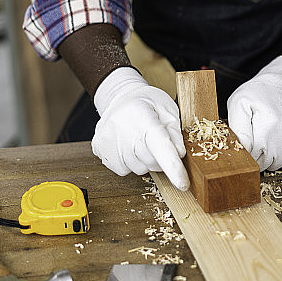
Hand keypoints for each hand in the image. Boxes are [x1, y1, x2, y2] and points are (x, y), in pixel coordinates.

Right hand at [92, 67, 188, 189]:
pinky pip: (122, 169)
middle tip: (156, 142)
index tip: (182, 184)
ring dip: (144, 160)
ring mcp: (107, 139)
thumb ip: (175, 133)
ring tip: (140, 140)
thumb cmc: (148, 103)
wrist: (121, 96)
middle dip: (160, 158)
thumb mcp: (169, 111)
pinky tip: (129, 146)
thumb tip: (178, 154)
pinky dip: (130, 162)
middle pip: (151, 162)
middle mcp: (122, 127)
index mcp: (143, 116)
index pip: (160, 145)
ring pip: (138, 168)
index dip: (173, 167)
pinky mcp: (99, 148)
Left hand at [228, 55, 281, 170]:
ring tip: (268, 137)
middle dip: (256, 156)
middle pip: (265, 163)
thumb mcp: (239, 104)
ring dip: (270, 157)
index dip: (245, 152)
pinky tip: (279, 141)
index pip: (252, 156)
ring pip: (278, 165)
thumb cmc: (259, 94)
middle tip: (255, 138)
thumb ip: (237, 129)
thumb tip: (242, 149)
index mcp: (269, 124)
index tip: (245, 141)